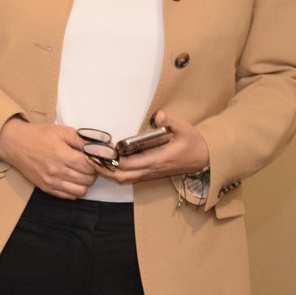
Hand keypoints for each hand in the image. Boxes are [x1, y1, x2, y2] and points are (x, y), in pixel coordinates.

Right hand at [0, 117, 96, 199]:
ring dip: (85, 182)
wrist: (15, 144)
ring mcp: (51, 182)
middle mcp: (56, 171)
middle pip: (87, 179)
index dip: (96, 162)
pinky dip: (75, 190)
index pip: (90, 166)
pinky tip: (72, 179)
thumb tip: (104, 147)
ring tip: (81, 172)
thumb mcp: (62, 131)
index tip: (95, 157)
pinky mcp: (46, 188)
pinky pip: (69, 196)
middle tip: (88, 164)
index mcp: (62, 155)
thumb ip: (83, 140)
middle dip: (93, 172)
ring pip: (80, 191)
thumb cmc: (39, 135)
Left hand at [91, 110, 210, 184]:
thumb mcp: (185, 129)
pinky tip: (108, 163)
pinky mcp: (151, 173)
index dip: (112, 160)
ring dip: (108, 173)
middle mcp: (151, 170)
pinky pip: (130, 177)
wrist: (206, 158)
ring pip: (124, 179)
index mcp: (157, 160)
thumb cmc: (195, 143)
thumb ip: (171, 122)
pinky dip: (117, 172)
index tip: (99, 152)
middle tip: (89, 157)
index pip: (129, 164)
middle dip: (103, 170)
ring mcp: (151, 174)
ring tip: (94, 160)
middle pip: (122, 176)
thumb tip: (159, 116)